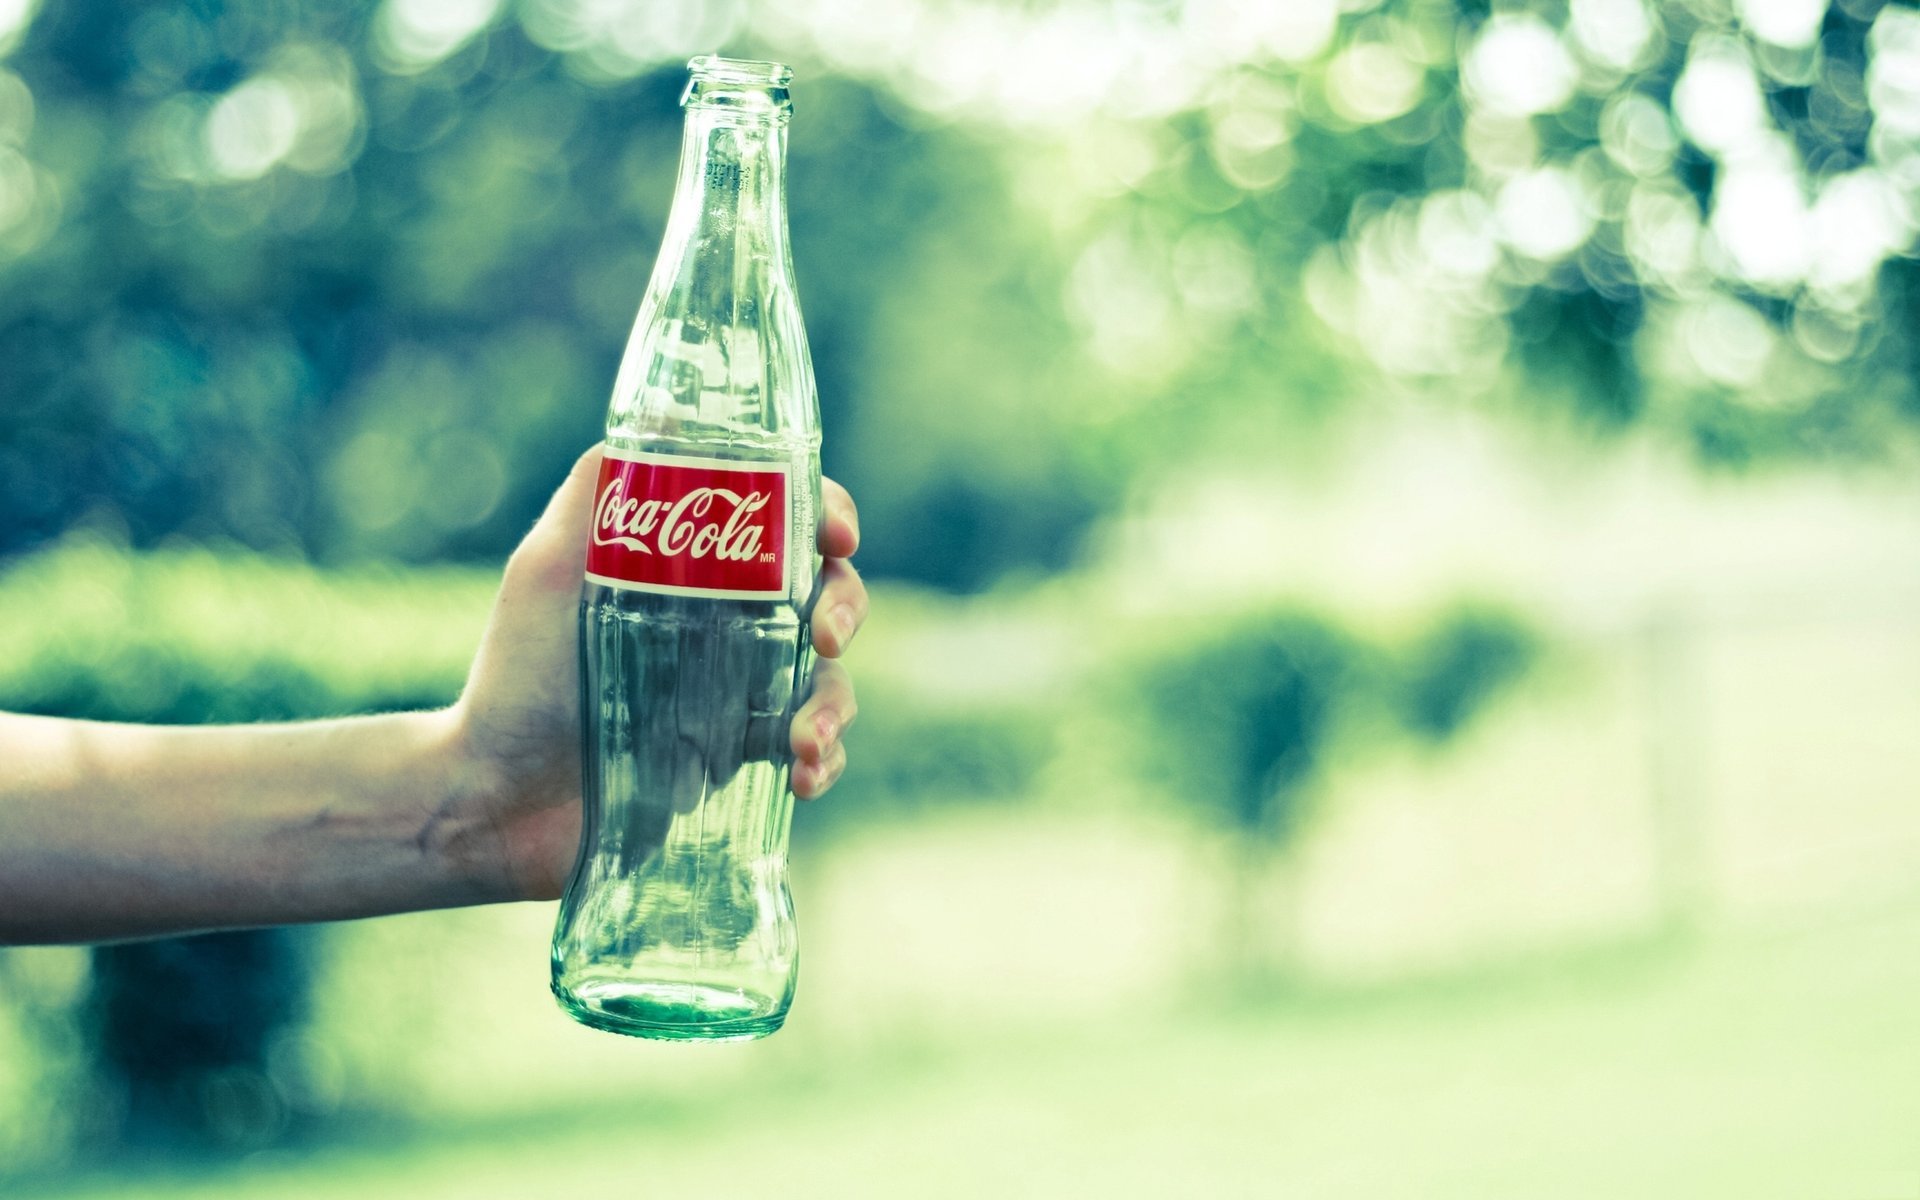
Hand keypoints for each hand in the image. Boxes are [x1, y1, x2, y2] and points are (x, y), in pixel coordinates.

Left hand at [447, 448, 866, 901]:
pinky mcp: (740, 759)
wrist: (498, 799)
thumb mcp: (548, 570)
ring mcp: (739, 691)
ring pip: (829, 678)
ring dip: (835, 704)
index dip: (831, 516)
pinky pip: (812, 752)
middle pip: (828, 593)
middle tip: (825, 636)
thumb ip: (597, 494)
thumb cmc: (518, 677)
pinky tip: (803, 778)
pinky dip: (823, 762)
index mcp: (696, 567)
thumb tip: (664, 411)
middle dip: (847, 607)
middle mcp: (727, 621)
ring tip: (802, 742)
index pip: (786, 522)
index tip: (839, 535)